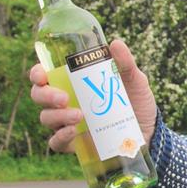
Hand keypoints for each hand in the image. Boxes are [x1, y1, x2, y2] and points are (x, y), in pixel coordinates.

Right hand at [29, 38, 157, 152]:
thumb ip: (125, 64)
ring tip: (79, 115)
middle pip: (39, 96)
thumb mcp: (135, 81)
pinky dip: (61, 136)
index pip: (45, 76)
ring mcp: (68, 123)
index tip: (42, 75)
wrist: (149, 131)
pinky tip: (73, 131)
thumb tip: (115, 43)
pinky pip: (56, 142)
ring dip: (57, 116)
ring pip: (46, 118)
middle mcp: (65, 102)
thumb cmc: (137, 102)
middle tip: (64, 98)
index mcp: (73, 82)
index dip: (37, 74)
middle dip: (46, 95)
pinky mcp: (74, 143)